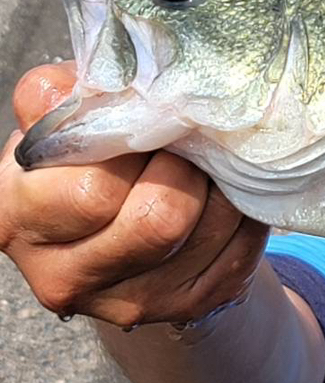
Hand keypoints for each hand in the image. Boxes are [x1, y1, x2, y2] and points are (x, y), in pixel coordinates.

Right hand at [0, 63, 267, 328]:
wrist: (122, 219)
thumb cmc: (88, 155)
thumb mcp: (63, 118)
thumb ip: (69, 94)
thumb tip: (109, 76)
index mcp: (18, 221)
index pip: (93, 192)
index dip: (132, 149)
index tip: (143, 125)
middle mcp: (64, 278)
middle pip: (161, 220)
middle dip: (184, 166)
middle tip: (182, 144)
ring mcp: (131, 303)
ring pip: (211, 228)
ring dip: (221, 182)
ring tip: (205, 162)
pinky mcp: (191, 306)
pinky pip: (243, 246)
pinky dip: (244, 208)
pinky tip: (223, 192)